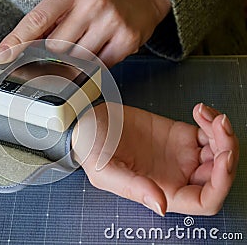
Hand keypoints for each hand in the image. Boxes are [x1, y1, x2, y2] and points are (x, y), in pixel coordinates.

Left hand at [0, 0, 170, 66]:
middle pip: (56, 47)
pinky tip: (101, 46)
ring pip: (76, 59)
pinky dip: (95, 63)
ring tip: (88, 39)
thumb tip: (26, 45)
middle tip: (68, 40)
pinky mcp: (126, 40)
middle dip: (55, 50)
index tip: (2, 57)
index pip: (37, 20)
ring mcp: (111, 23)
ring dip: (76, 57)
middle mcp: (92, 4)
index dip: (16, 41)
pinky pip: (99, 66)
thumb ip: (52, 17)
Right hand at [71, 102, 238, 215]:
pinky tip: (200, 110)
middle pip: (220, 174)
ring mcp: (181, 155)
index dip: (221, 183)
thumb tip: (162, 207)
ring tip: (210, 115)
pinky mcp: (179, 134)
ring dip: (223, 134)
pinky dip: (211, 121)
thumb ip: (134, 188)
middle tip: (220, 128)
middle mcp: (177, 175)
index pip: (205, 200)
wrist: (88, 123)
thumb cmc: (92, 151)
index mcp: (164, 190)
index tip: (221, 158)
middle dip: (228, 152)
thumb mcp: (106, 172)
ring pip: (219, 151)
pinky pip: (208, 132)